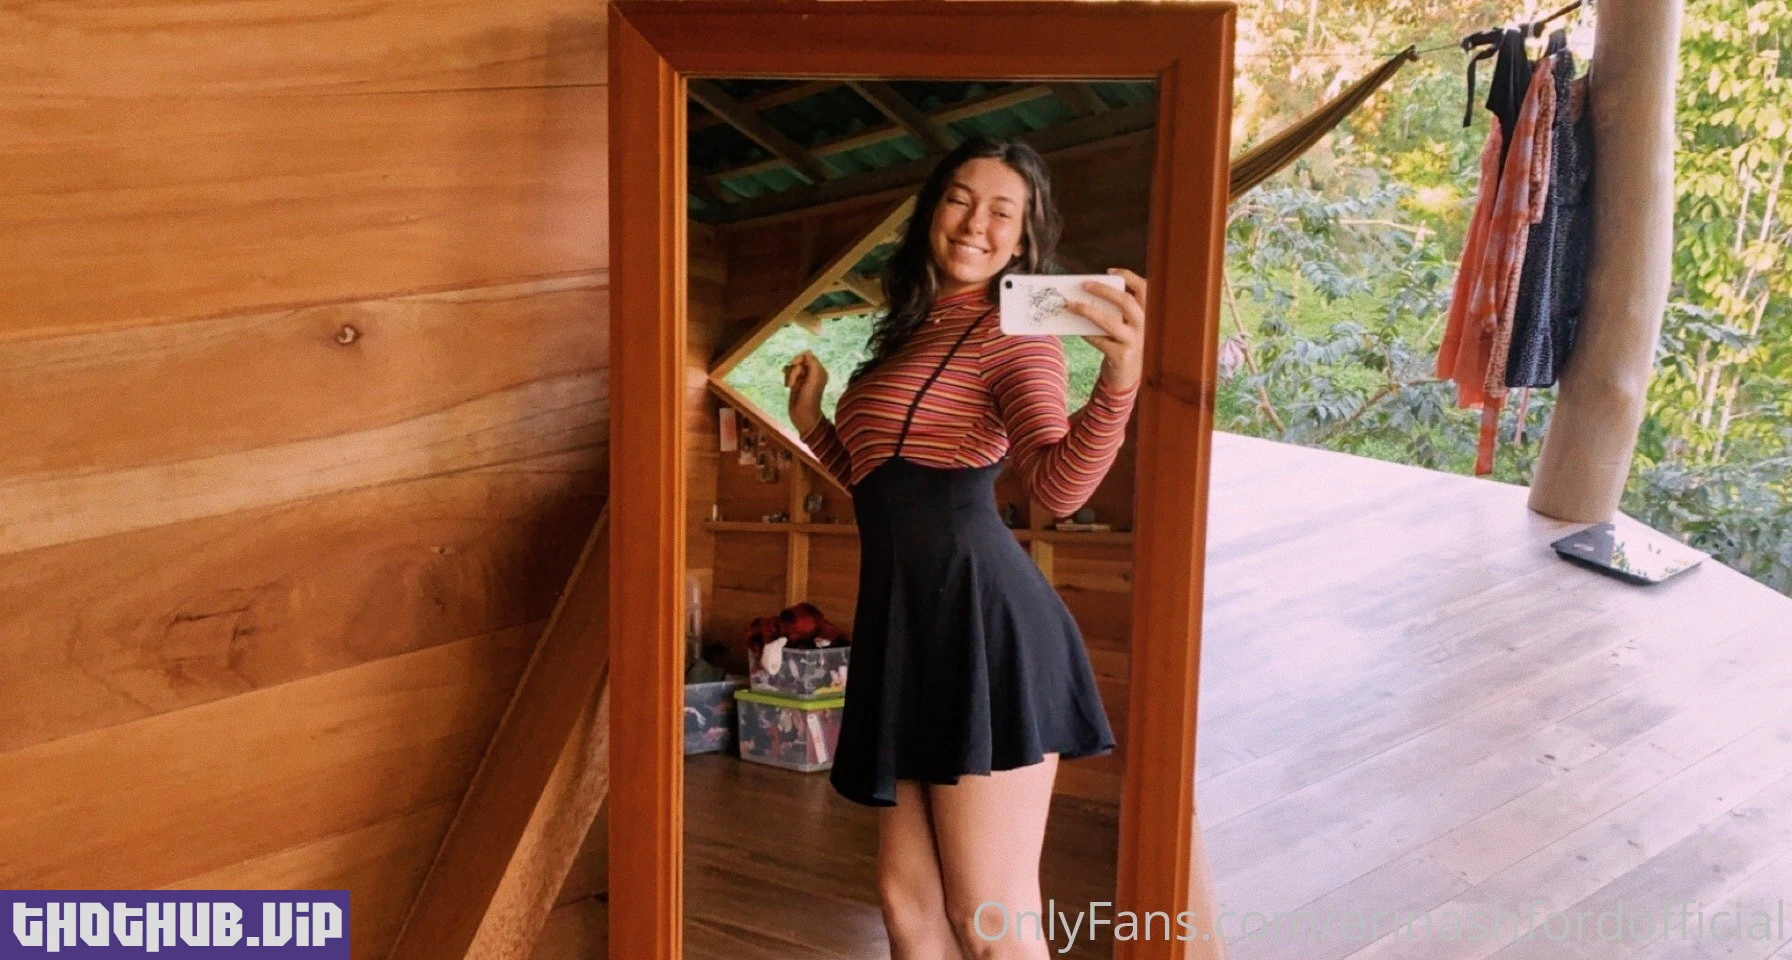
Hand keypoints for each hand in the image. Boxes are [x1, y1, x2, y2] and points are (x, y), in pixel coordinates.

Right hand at [783, 350, 828, 434]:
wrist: (803, 415)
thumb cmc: (809, 398)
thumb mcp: (813, 379)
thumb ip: (812, 363)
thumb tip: (807, 351)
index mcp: (819, 371)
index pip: (807, 356)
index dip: (799, 359)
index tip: (796, 366)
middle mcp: (812, 374)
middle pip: (798, 362)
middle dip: (793, 370)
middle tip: (794, 381)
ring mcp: (803, 379)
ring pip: (792, 368)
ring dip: (789, 375)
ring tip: (790, 386)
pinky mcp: (796, 384)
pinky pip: (789, 374)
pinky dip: (786, 378)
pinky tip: (787, 385)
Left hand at [1067, 267, 1145, 390]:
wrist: (1128, 379)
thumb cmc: (1123, 346)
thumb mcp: (1126, 327)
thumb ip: (1116, 312)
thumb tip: (1087, 295)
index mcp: (1146, 315)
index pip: (1144, 289)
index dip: (1128, 277)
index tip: (1109, 271)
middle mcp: (1144, 327)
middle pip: (1126, 302)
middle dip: (1104, 290)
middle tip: (1084, 285)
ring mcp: (1134, 342)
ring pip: (1110, 321)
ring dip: (1088, 311)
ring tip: (1071, 305)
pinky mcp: (1122, 357)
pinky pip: (1100, 341)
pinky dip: (1086, 334)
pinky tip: (1077, 330)